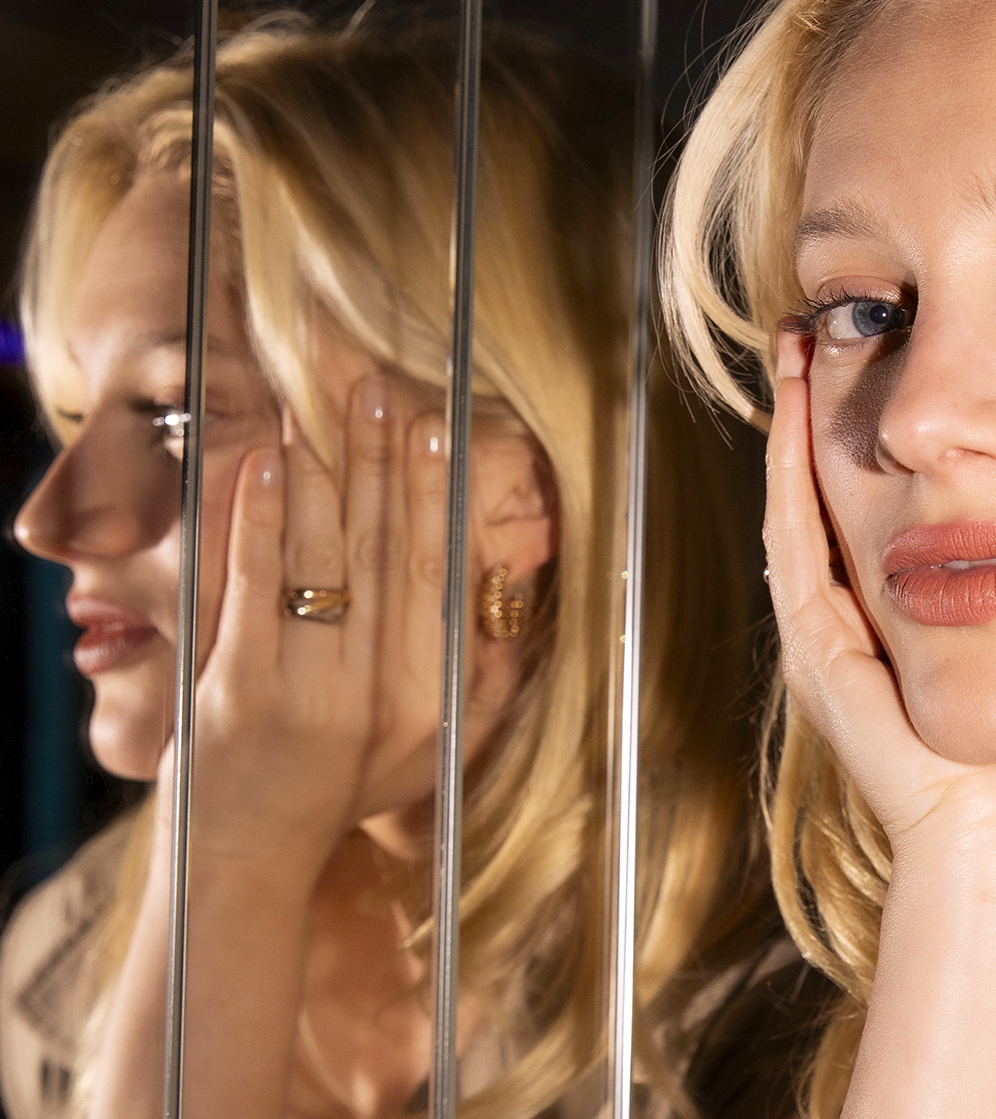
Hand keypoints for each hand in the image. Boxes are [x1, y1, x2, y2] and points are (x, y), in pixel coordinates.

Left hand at [185, 376, 451, 871]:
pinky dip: (261, 523)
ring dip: (326, 477)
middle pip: (385, 555)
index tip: (439, 435)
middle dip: (386, 468)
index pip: (436, 577)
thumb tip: (503, 595)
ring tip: (327, 410)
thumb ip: (484, 680)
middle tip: (385, 396)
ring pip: (324, 563)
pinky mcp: (235, 692)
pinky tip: (268, 466)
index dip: (437, 499)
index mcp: (428, 699)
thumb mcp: (439, 749)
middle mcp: (375, 694)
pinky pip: (254, 591)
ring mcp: (303, 693)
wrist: (250, 856)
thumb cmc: (346, 794)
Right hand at [764, 335, 995, 864]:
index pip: (887, 502)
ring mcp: (834, 637)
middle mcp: (864, 619)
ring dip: (791, 423)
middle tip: (829, 322)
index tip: (893, 347)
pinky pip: (794, 549)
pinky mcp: (821, 655)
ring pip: (799, 506)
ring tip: (796, 344)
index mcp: (916, 617)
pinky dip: (786, 479)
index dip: (879, 427)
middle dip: (826, 405)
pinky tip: (789, 413)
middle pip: (833, 490)